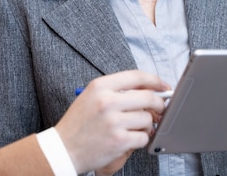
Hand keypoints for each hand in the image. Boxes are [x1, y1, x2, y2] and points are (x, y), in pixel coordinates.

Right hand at [54, 70, 169, 173]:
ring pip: (147, 119)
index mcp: (100, 87)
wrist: (62, 150)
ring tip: (135, 128)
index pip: (136, 76)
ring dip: (146, 126)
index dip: (155, 80)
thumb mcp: (92, 97)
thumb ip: (117, 90)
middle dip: (158, 105)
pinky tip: (130, 139)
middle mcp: (107, 101)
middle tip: (159, 110)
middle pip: (148, 97)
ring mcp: (113, 122)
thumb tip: (149, 88)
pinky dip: (140, 139)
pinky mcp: (118, 141)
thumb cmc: (79, 124)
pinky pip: (143, 137)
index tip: (164, 86)